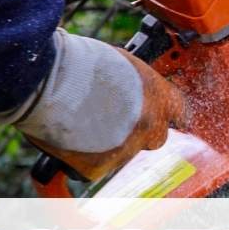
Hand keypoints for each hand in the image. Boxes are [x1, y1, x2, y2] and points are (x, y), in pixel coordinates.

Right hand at [0, 31, 186, 181]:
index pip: (180, 111)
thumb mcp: (122, 63)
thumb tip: (133, 91)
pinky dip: (83, 158)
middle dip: (139, 131)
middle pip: (155, 137)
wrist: (49, 80)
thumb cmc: (79, 62)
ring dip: (109, 143)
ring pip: (123, 153)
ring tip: (82, 122)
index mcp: (159, 95)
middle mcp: (149, 126)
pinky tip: (69, 140)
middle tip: (114, 119)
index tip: (162, 116)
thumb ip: (135, 85)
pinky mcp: (98, 168)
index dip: (168, 114)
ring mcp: (125, 149)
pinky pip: (94, 167)